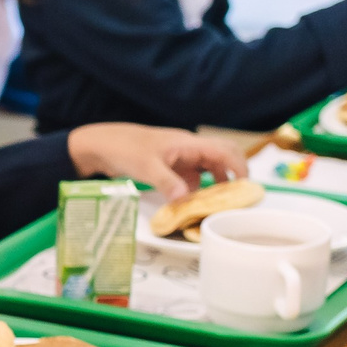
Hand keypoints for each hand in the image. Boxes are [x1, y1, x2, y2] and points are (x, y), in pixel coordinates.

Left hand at [65, 123, 249, 199]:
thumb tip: (186, 198)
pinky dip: (198, 188)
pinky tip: (196, 203)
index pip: (224, 150)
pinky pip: (193, 176)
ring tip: (220, 204)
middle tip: (239, 197)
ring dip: (216, 183)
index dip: (239, 167)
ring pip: (208, 168)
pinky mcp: (171, 166)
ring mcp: (180, 157)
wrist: (100, 144)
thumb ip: (168, 182)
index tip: (246, 187)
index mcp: (188, 143)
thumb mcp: (146, 167)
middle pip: (222, 157)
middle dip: (234, 174)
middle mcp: (188, 148)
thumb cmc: (123, 149)